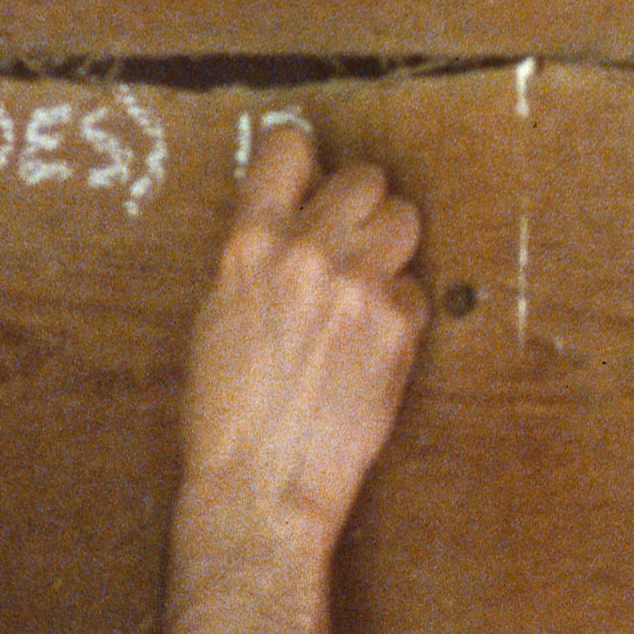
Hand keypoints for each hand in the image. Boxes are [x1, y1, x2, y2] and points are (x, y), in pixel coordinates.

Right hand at [162, 119, 425, 633]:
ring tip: (369, 282)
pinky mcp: (398, 328)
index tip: (308, 179)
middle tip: (349, 242)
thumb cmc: (227, 415)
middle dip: (359, 205)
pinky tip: (373, 344)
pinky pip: (416, 292)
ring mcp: (359, 287)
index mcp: (249, 244)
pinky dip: (401, 312)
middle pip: (364, 178)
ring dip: (391, 243)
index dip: (304, 162)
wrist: (261, 486)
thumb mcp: (217, 315)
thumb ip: (255, 260)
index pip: (289, 148)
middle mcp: (307, 252)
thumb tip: (284, 229)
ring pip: (404, 218)